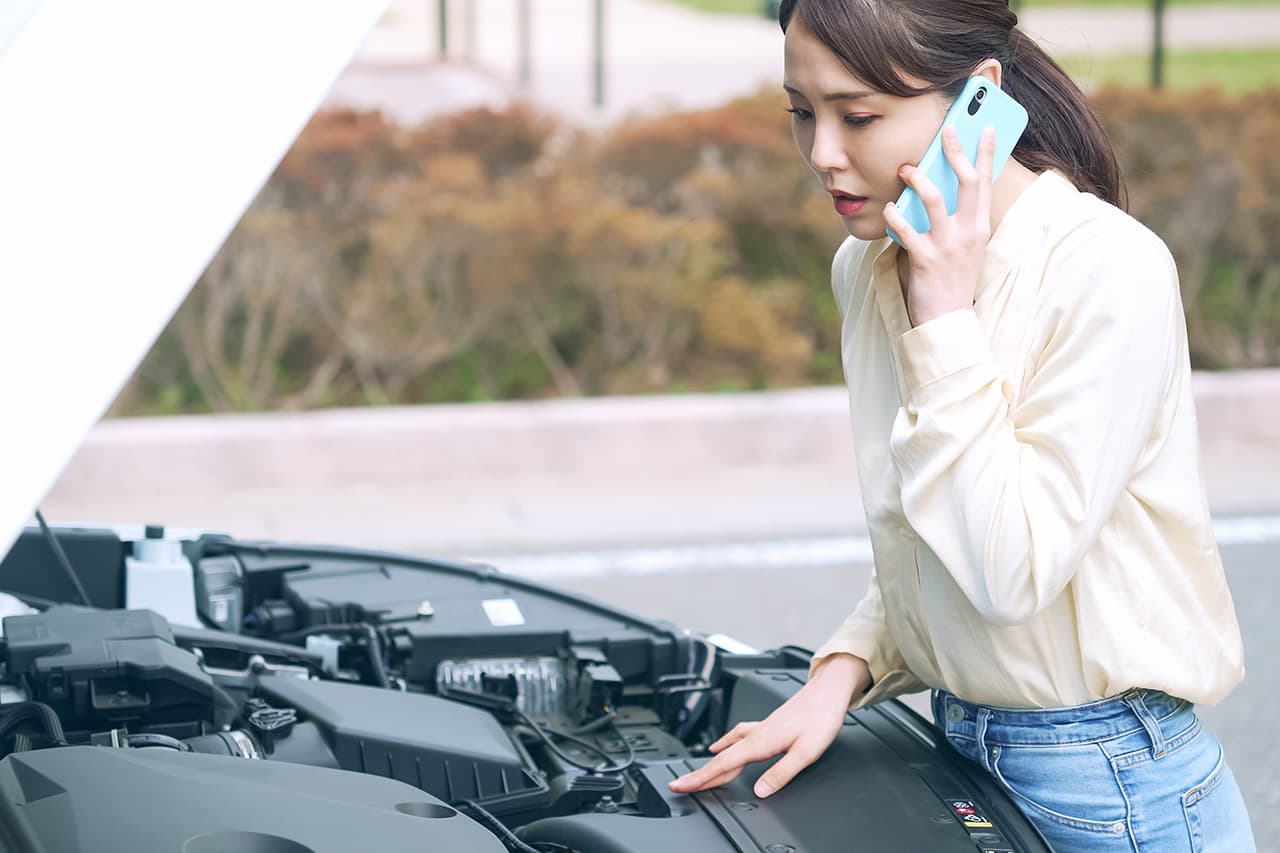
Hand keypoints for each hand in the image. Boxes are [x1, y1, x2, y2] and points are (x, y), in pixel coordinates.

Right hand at [666, 653, 869, 798]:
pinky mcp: (767, 725)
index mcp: (761, 742)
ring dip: (712, 761)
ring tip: (699, 772)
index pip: (723, 764)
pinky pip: (737, 737)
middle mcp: (756, 734)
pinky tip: (724, 744)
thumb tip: (760, 791)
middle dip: (699, 773)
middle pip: (721, 758)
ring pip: (728, 747)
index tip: (680, 785)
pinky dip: (725, 745)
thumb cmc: (821, 718)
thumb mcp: (806, 752)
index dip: (700, 777)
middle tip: (679, 784)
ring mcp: (760, 728)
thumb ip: (781, 773)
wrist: (828, 692)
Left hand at [884, 125, 995, 326]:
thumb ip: (958, 219)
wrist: (948, 321)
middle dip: (956, 153)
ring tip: (906, 169)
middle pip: (967, 183)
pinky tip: (888, 208)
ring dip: (918, 180)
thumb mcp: (964, 246)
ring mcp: (948, 247)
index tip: (983, 126)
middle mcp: (969, 234)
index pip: (986, 183)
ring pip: (935, 201)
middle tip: (945, 130)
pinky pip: (907, 231)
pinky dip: (894, 216)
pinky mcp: (926, 261)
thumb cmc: (952, 280)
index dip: (985, 153)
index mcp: (980, 228)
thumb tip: (942, 186)